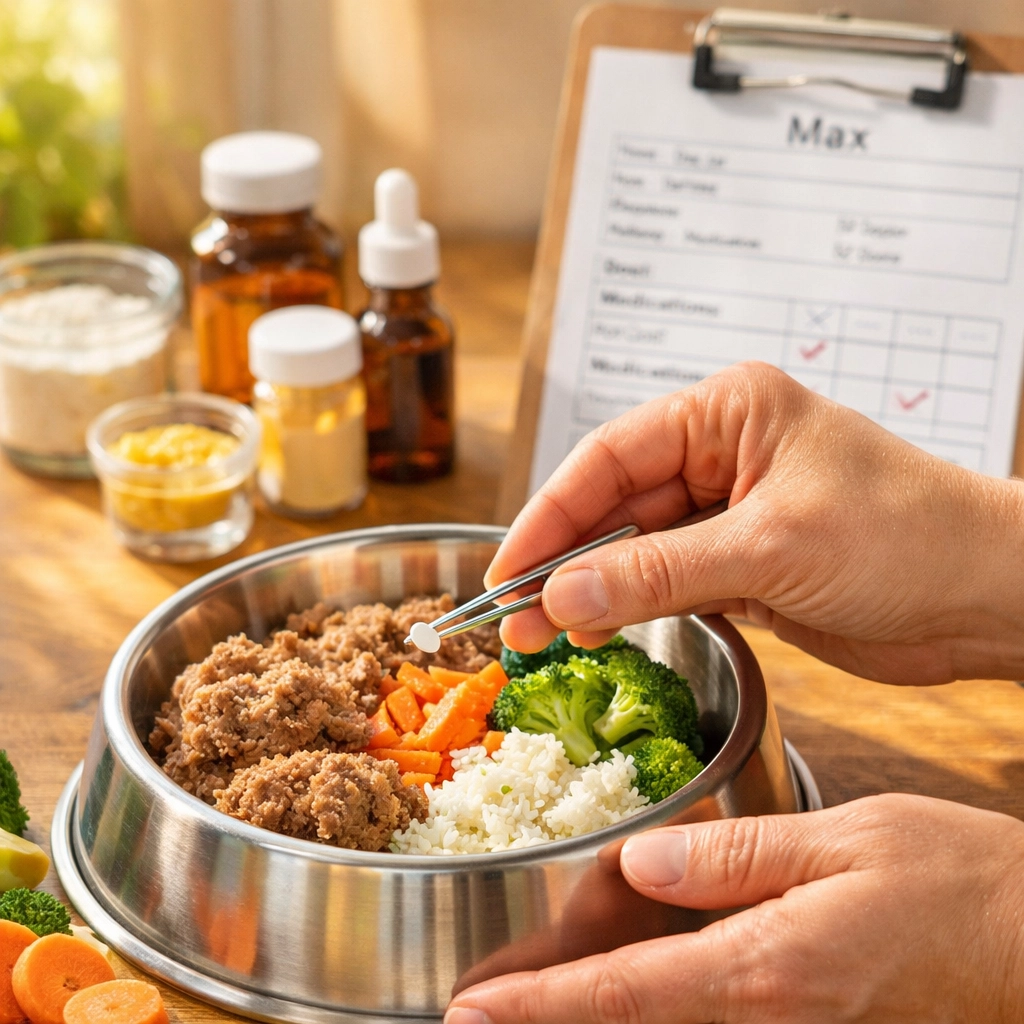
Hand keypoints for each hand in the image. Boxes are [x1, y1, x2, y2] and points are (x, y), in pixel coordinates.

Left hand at [444, 794, 1023, 1023]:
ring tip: (537, 986)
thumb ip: (737, 856)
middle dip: (554, 1017)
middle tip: (487, 1004)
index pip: (623, 996)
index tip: (474, 1009)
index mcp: (765, 969)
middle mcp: (768, 1020)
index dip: (539, 1006)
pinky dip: (655, 1003)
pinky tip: (634, 978)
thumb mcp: (847, 843)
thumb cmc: (958, 884)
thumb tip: (641, 860)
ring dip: (600, 1010)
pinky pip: (711, 1017)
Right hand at [486, 362, 1023, 684]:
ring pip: (635, 550)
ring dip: (591, 592)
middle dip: (563, 562)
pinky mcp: (743, 565)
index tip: (507, 567)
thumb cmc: (909, 536)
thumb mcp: (769, 547)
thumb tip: (562, 595)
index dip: (550, 514)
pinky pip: (667, 583)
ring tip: (542, 637)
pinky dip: (631, 609)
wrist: (991, 597)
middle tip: (514, 618)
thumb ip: (657, 572)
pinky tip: (596, 632)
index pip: (611, 457)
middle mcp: (723, 454)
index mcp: (727, 413)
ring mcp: (731, 512)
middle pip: (615, 506)